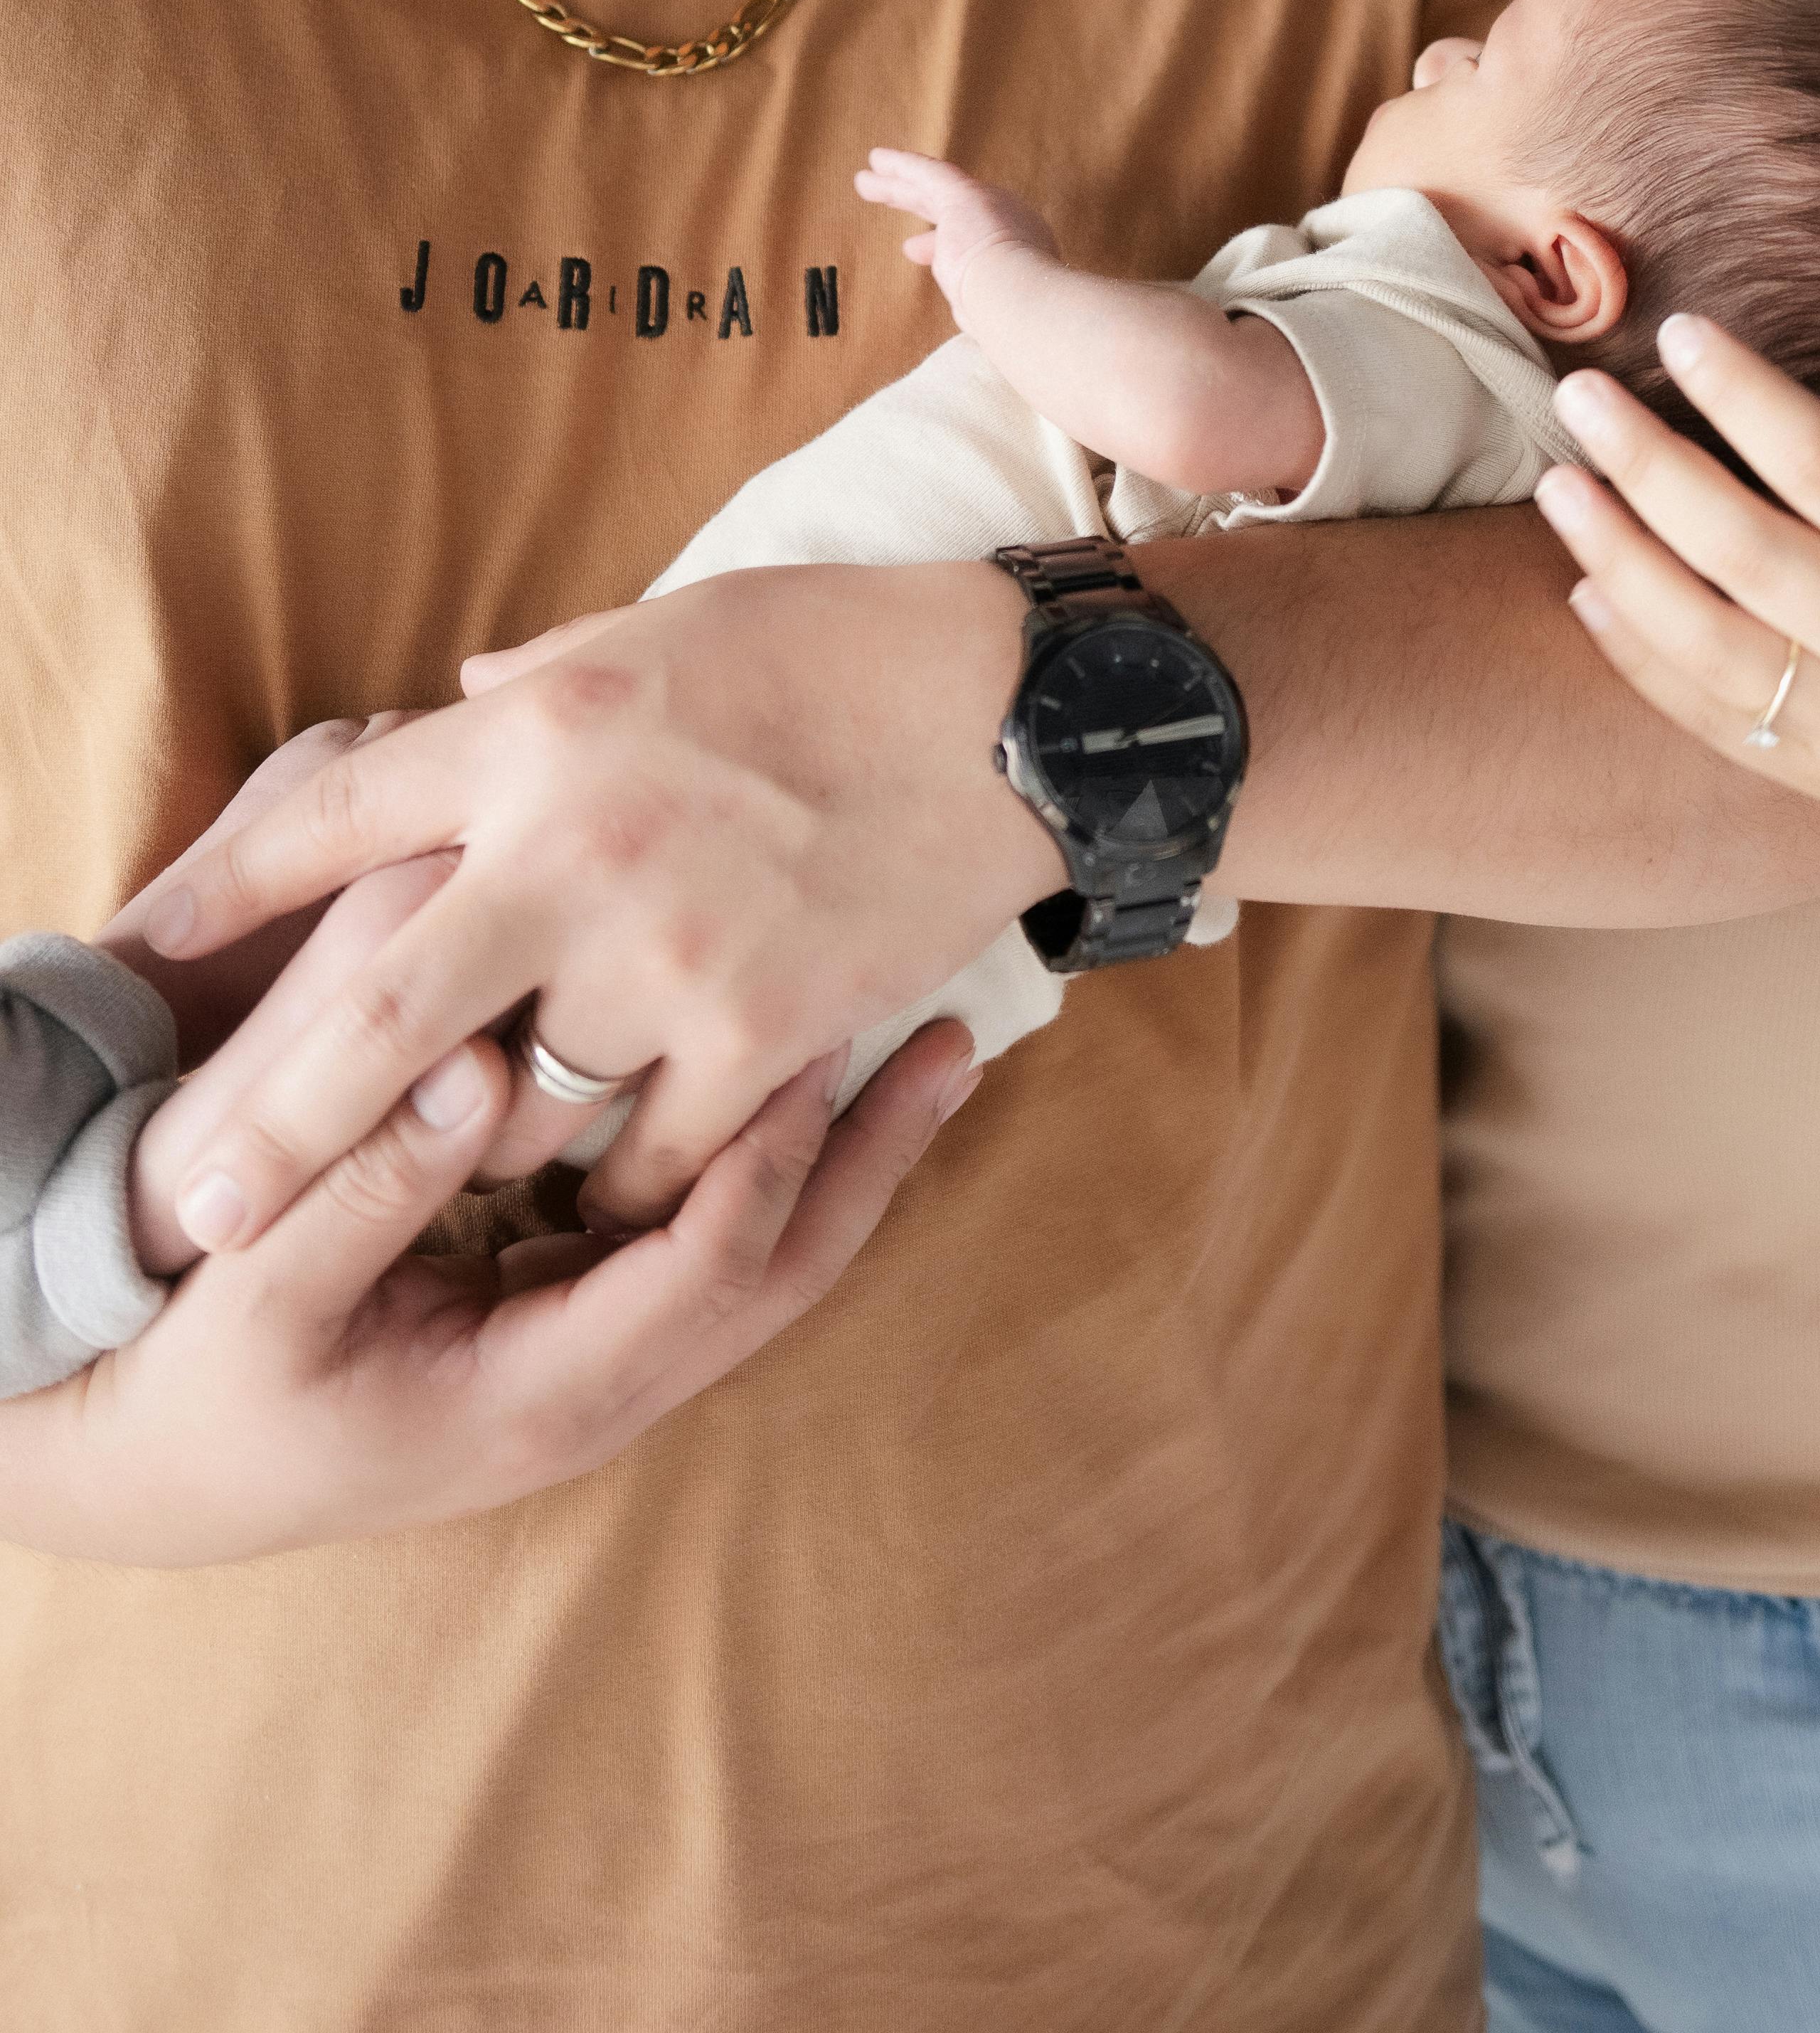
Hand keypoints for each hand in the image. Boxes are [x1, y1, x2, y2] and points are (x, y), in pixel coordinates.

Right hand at [0, 1020, 977, 1568]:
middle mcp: (598, 1392)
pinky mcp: (582, 1322)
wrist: (170, 1474)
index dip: (763, 1164)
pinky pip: (714, 1242)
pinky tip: (810, 1075)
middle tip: (953, 1041)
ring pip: (763, 1262)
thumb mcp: (259, 1300)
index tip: (816, 1043)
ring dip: (845, 1157)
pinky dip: (775, 1161)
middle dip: (867, 1162)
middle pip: (777, 1276)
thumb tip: (474, 1078)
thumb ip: (363, 1191)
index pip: (701, 1276)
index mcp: (537, 1396)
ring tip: (930, 1044)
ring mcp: (600, 1364)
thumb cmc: (211, 1390)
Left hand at [126, 561, 1048, 1248]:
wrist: (1020, 711)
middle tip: (196, 1209)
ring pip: (524, 1107)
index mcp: (539, 729)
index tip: (153, 946)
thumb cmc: (841, 647)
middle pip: (378, 1013)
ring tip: (461, 1189)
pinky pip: (654, 1156)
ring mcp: (671, 950)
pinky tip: (632, 1177)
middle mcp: (577, 845)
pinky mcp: (765, 1030)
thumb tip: (449, 697)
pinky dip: (632, 1178)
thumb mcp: (665, 626)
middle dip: (273, 1123)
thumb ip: (539, 680)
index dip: (227, 886)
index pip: (334, 814)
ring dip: (493, 1152)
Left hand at [854, 148, 1057, 329]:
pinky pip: (928, 173)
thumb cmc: (1009, 321)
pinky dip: (902, 166)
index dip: (938, 241)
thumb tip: (958, 303)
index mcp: (1020, 251)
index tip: (913, 247)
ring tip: (866, 179)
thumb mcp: (987, 311)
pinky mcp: (965, 195)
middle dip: (919, 204)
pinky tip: (877, 160)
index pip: (973, 240)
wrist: (1019, 301)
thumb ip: (969, 299)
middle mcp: (1009, 221)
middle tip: (888, 197)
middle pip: (954, 209)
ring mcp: (988, 206)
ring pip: (935, 189)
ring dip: (899, 185)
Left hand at [1535, 307, 1819, 891]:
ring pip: (1705, 643)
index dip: (1748, 397)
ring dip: (1616, 559)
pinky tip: (1583, 588)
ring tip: (1557, 482)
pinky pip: (1707, 715)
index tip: (1683, 330)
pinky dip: (1636, 656)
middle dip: (1648, 466)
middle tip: (1576, 396)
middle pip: (1748, 550)